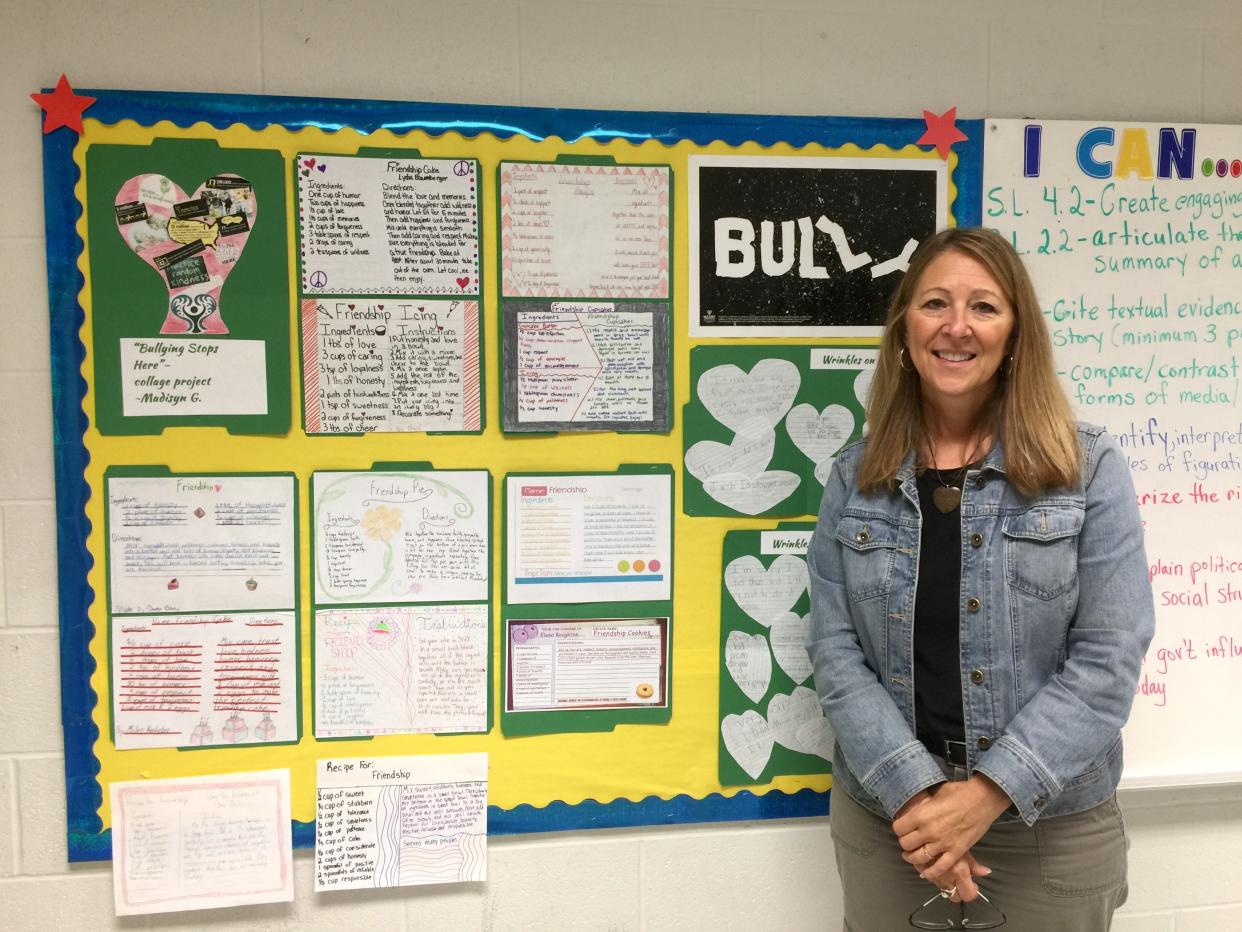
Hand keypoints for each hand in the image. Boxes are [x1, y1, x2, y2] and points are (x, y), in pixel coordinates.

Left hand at [892, 776, 1010, 896]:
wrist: (984, 799)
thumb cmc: (959, 792)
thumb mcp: (935, 794)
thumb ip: (923, 806)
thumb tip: (915, 810)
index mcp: (921, 815)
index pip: (898, 828)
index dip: (899, 828)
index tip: (902, 828)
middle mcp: (929, 831)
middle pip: (906, 844)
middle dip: (905, 843)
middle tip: (909, 841)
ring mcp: (943, 843)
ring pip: (919, 858)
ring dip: (913, 858)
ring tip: (912, 855)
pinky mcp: (957, 852)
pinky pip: (940, 867)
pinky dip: (931, 872)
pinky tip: (926, 872)